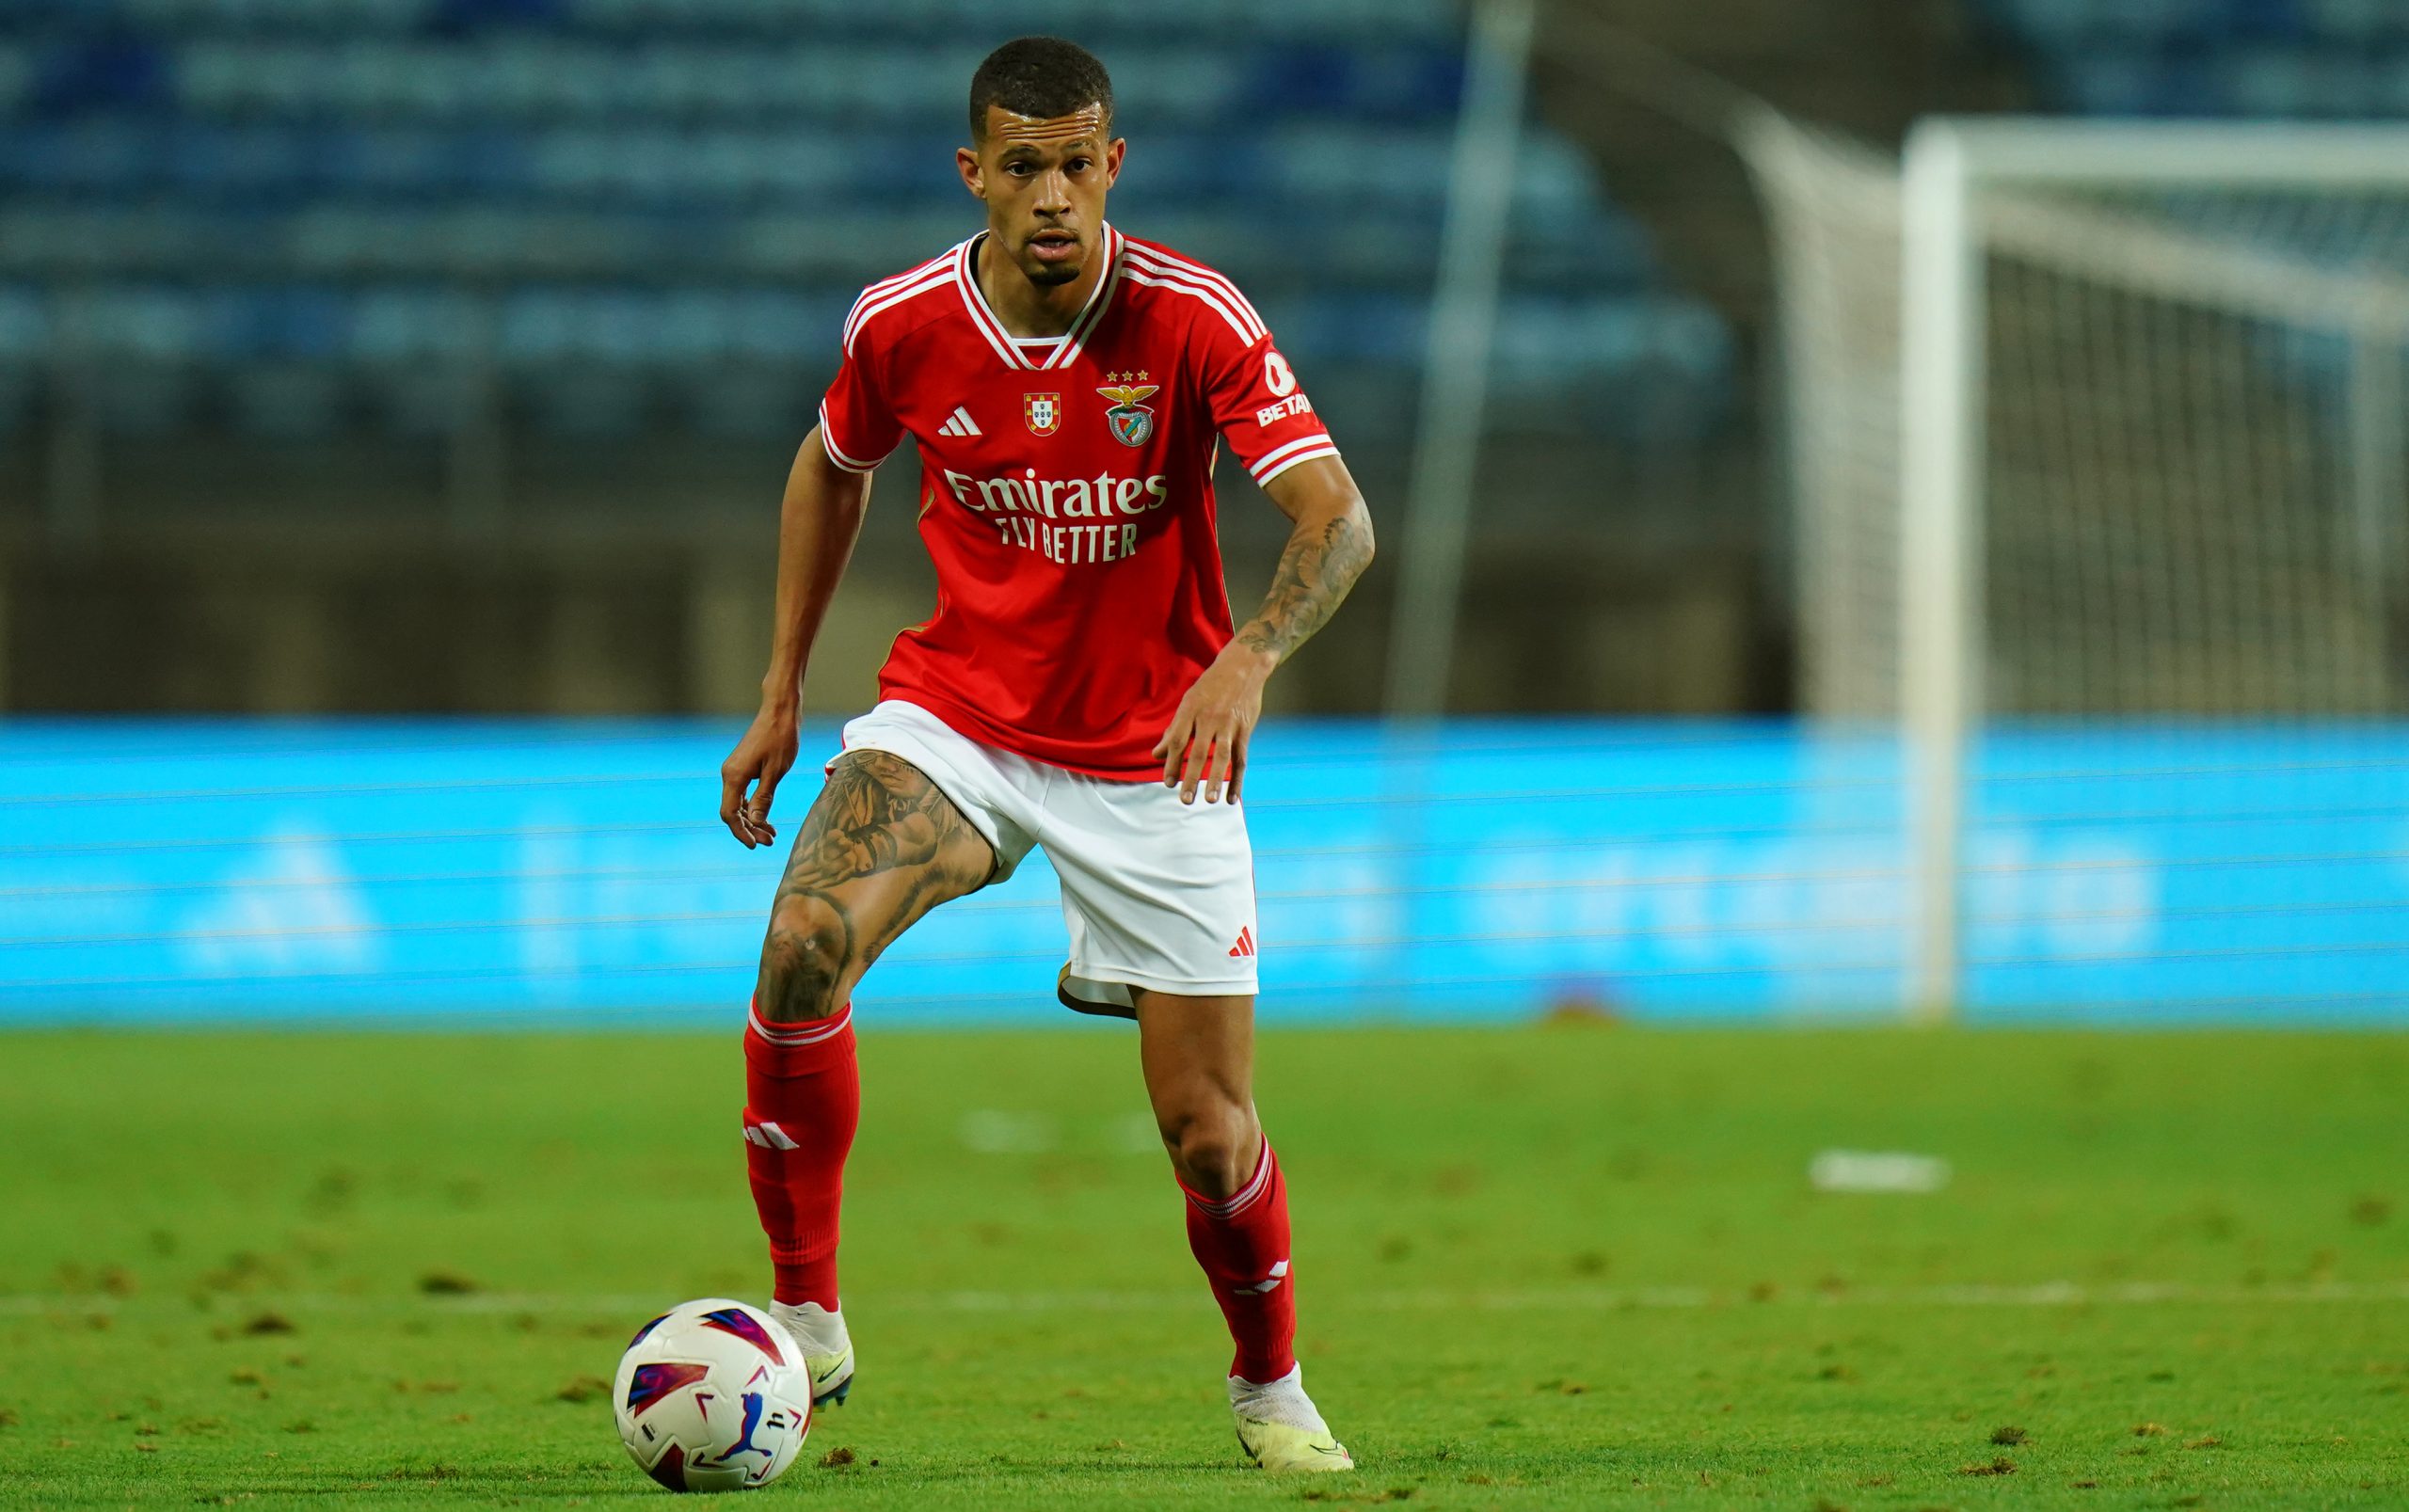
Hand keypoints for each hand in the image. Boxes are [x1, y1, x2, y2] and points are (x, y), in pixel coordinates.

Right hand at [719, 700, 800, 847]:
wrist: (779, 711)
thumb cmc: (780, 737)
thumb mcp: (776, 771)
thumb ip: (764, 798)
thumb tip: (755, 821)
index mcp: (734, 776)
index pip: (730, 813)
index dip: (741, 832)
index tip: (755, 845)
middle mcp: (729, 774)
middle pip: (733, 811)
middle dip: (750, 829)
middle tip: (770, 841)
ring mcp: (735, 770)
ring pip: (739, 804)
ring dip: (753, 820)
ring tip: (771, 834)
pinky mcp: (743, 767)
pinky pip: (744, 794)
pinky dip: (754, 807)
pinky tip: (767, 818)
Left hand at [1152, 643, 1273, 804]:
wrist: (1242, 667)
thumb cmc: (1211, 686)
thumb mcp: (1188, 702)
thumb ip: (1174, 730)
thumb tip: (1156, 755)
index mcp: (1191, 710)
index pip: (1178, 740)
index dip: (1172, 763)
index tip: (1168, 783)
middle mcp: (1209, 718)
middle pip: (1199, 752)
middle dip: (1191, 778)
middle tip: (1185, 799)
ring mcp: (1229, 724)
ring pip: (1222, 757)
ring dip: (1217, 781)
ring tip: (1210, 801)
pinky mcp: (1245, 729)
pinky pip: (1241, 758)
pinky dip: (1237, 779)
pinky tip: (1232, 797)